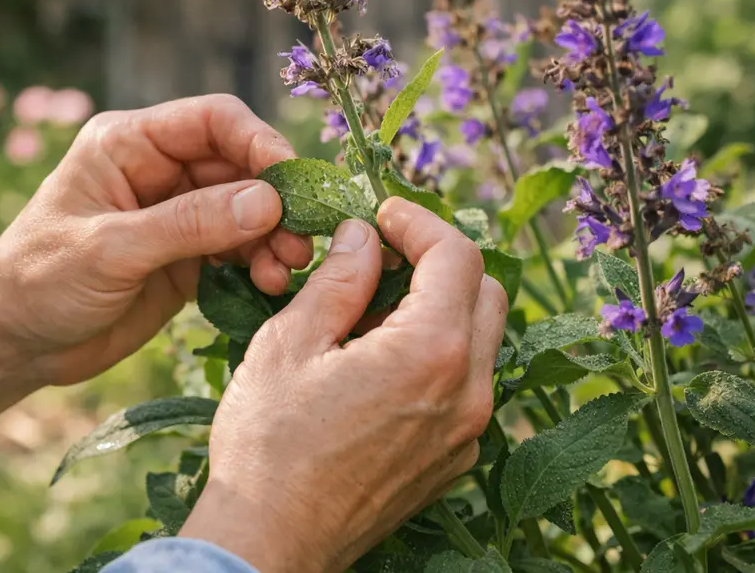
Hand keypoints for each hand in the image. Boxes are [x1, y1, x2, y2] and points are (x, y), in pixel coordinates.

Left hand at [0, 94, 313, 385]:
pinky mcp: (184, 258)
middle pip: (240, 166)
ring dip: (273, 237)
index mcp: (129, 144)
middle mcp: (157, 171)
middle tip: (298, 243)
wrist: (8, 344)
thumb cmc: (38, 282)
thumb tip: (267, 201)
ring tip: (284, 272)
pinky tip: (269, 285)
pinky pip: (237, 250)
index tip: (291, 185)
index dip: (259, 144)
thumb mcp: (110, 250)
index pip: (213, 121)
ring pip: (247, 211)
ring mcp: (173, 215)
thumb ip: (188, 224)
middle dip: (275, 201)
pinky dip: (259, 264)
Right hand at [179, 199, 507, 572]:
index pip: (458, 255)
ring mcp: (467, 433)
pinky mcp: (453, 460)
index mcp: (431, 353)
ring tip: (372, 308)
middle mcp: (469, 393)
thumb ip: (339, 279)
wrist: (270, 541)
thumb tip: (363, 236)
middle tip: (383, 253)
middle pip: (486, 292)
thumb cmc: (268, 443)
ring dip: (439, 307)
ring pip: (480, 340)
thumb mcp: (290, 342)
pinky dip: (436, 354)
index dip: (419, 221)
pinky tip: (378, 360)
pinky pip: (466, 386)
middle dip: (439, 259)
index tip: (381, 214)